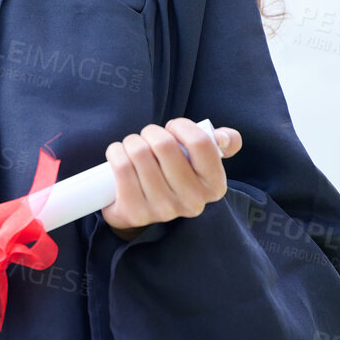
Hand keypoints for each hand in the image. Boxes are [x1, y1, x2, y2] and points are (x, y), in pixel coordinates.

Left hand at [100, 119, 242, 239]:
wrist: (142, 207)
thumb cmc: (174, 174)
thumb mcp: (201, 160)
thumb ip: (220, 142)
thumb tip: (224, 138)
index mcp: (214, 186)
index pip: (200, 142)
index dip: (181, 126)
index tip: (172, 128)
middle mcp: (193, 202)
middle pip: (164, 145)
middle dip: (151, 132)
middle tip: (148, 138)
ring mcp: (164, 210)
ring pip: (139, 153)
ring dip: (131, 142)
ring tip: (134, 148)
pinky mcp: (136, 213)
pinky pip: (121, 167)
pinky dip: (116, 152)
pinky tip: (119, 155)